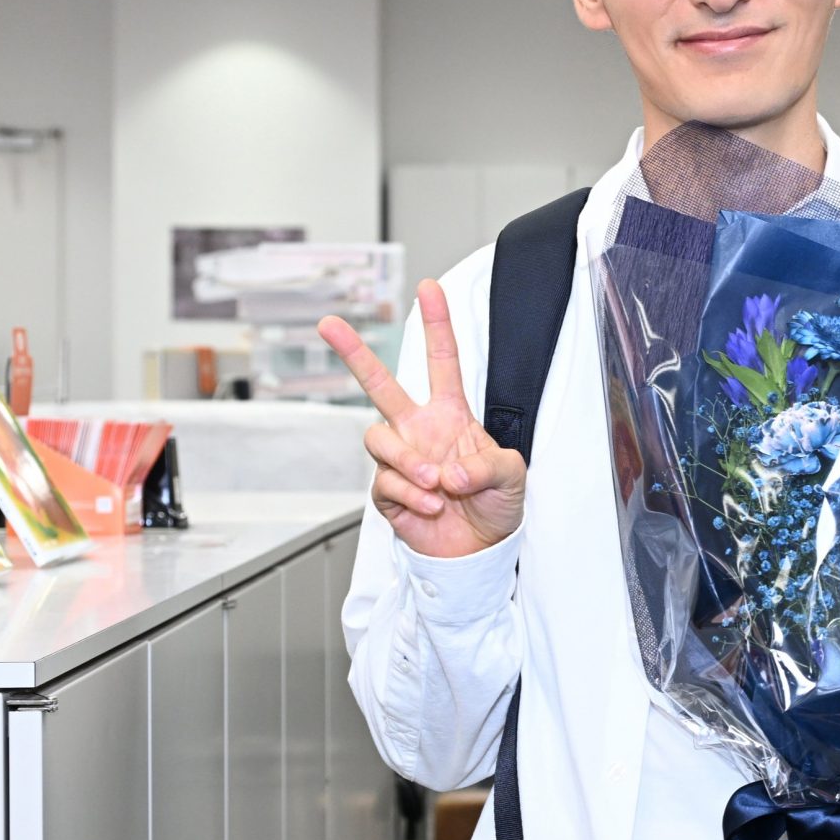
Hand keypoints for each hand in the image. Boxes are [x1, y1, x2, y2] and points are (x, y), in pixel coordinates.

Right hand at [320, 281, 525, 559]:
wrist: (478, 551)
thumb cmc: (495, 504)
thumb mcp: (510, 476)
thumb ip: (487, 465)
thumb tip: (448, 469)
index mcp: (450, 414)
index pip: (442, 361)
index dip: (437, 324)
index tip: (429, 289)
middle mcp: (419, 430)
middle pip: (379, 384)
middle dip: (354, 353)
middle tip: (329, 325)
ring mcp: (401, 459)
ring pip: (378, 438)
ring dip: (408, 461)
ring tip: (436, 484)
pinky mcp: (388, 492)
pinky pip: (386, 483)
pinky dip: (412, 494)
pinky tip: (433, 505)